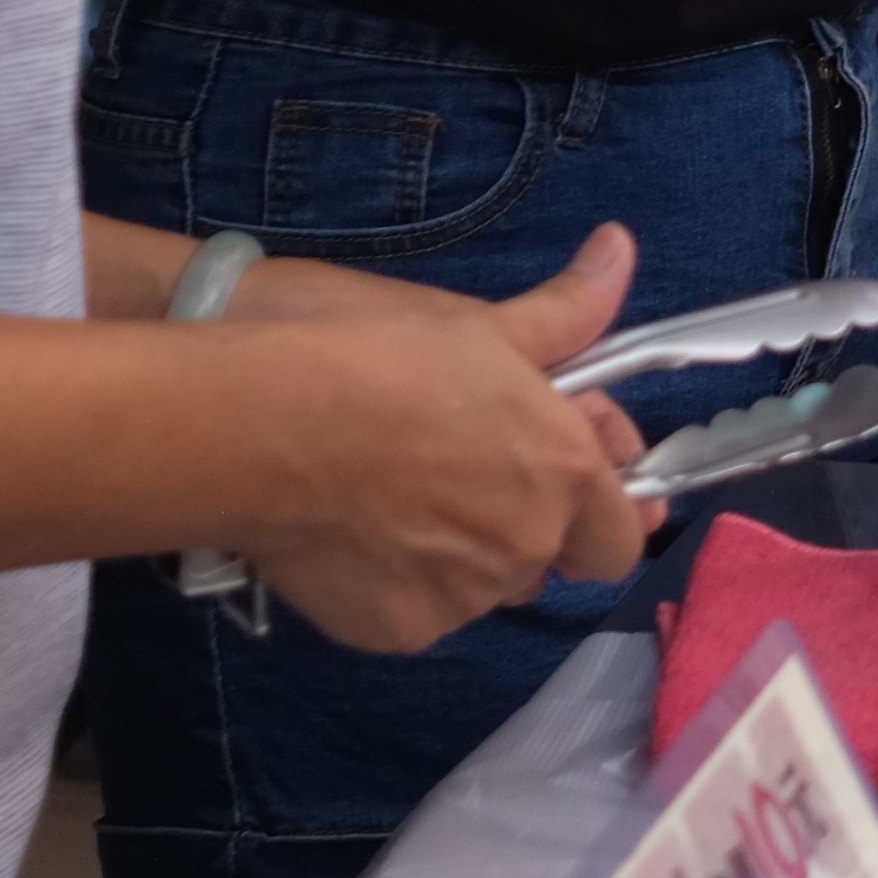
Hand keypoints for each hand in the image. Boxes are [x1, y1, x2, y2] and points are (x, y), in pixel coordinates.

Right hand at [242, 226, 659, 651]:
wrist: (255, 421)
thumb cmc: (371, 353)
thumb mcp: (476, 323)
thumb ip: (565, 312)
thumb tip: (619, 247)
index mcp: (563, 471)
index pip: (622, 537)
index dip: (601, 510)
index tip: (559, 480)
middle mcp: (525, 546)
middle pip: (547, 561)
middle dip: (520, 526)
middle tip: (460, 474)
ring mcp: (460, 598)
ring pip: (480, 589)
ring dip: (459, 556)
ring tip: (394, 494)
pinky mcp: (393, 631)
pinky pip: (416, 613)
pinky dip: (395, 583)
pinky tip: (353, 532)